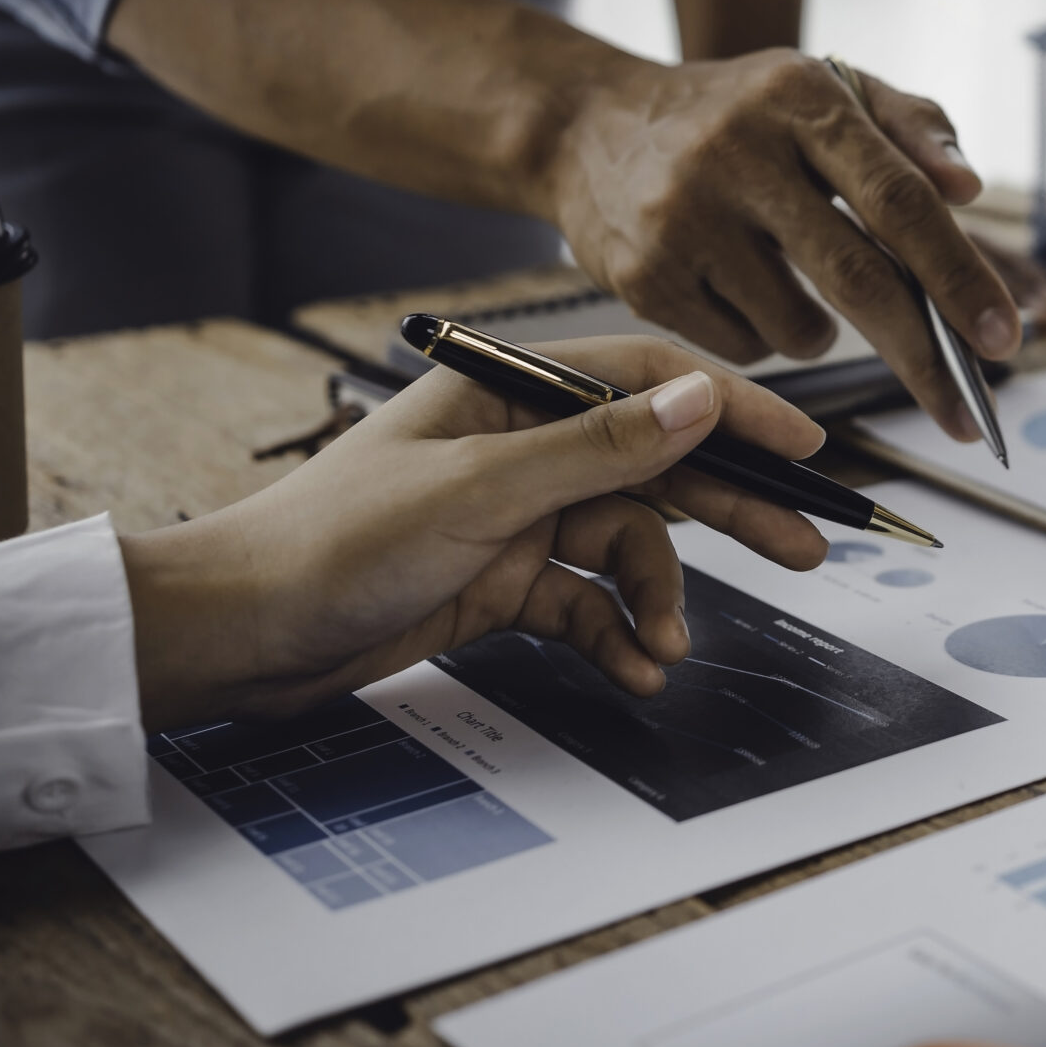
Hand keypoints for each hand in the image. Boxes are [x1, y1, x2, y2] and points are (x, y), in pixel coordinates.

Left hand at [117, 338, 827, 730]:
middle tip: (804, 548)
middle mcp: (518, 444)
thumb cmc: (330, 542)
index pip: (647, 380)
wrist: (239, 637)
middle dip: (729, 509)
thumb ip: (599, 448)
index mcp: (509, 389)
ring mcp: (512, 515)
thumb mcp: (479, 490)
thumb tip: (700, 400)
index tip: (806, 448)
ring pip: (627, 545)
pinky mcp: (500, 581)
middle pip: (654, 465)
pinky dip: (614, 633)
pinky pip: (586, 602)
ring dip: (658, 596)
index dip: (732, 409)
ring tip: (669, 645)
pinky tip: (632, 666)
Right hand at [541, 51, 1021, 440]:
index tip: (1004, 337)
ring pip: (801, 330)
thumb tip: (968, 187)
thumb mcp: (821, 90)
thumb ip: (909, 125)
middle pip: (858, 279)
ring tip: (798, 281)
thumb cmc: (737, 115)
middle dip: (925, 358)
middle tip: (969, 416)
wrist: (589, 127)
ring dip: (828, 334)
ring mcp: (683, 218)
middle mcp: (737, 153)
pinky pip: (745, 349)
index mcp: (800, 99)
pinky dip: (766, 337)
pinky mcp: (644, 277)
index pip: (898, 198)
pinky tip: (740, 287)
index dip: (958, 274)